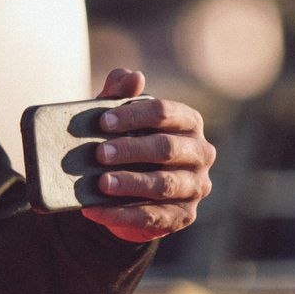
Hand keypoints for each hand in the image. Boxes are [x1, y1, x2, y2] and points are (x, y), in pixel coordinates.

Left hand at [81, 68, 215, 242]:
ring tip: (100, 183)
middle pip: (166, 148)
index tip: (103, 121)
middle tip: (99, 153)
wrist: (130, 189)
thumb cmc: (126, 142)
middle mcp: (200, 153)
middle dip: (131, 150)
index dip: (134, 115)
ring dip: (130, 184)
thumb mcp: (119, 118)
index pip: (165, 112)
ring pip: (163, 185)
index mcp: (188, 122)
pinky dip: (121, 215)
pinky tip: (94, 211)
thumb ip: (121, 92)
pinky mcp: (184, 215)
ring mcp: (196, 186)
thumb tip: (133, 76)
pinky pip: (153, 217)